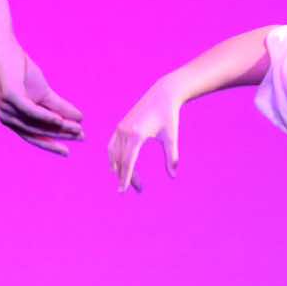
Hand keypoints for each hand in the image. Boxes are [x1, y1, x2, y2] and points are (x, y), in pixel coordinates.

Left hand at [0, 48, 84, 154]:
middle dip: (60, 136)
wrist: (5, 51)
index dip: (51, 145)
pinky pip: (30, 111)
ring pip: (36, 123)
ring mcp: (7, 109)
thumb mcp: (44, 93)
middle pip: (37, 132)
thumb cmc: (22, 71)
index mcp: (13, 120)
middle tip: (81, 137)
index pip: (34, 136)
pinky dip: (45, 117)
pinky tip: (59, 120)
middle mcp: (7, 118)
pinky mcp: (10, 97)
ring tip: (76, 129)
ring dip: (58, 127)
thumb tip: (79, 119)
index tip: (67, 152)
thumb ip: (59, 107)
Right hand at [108, 77, 182, 191]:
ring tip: (125, 179)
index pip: (128, 162)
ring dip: (118, 168)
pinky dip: (114, 157)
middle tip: (138, 189)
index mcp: (136, 135)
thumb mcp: (171, 137)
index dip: (125, 178)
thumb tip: (173, 175)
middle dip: (126, 176)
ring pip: (113, 154)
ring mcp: (120, 128)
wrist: (163, 94)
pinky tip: (119, 164)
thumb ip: (171, 157)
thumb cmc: (169, 116)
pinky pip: (112, 145)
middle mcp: (125, 131)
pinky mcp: (120, 125)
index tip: (122, 191)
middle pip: (121, 160)